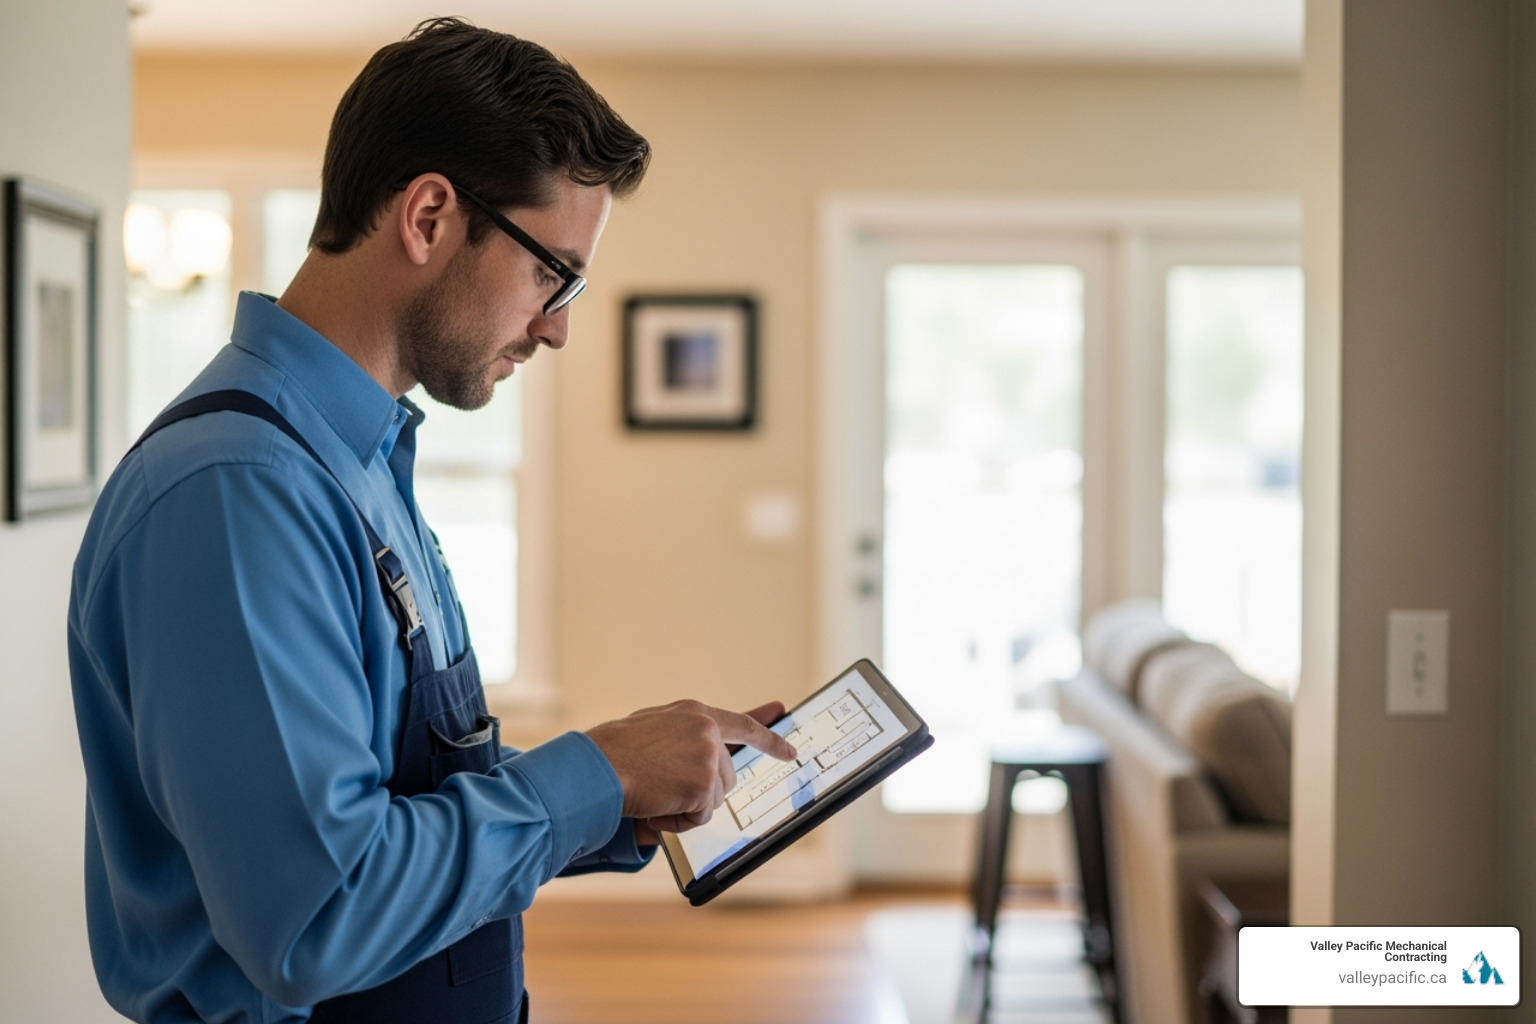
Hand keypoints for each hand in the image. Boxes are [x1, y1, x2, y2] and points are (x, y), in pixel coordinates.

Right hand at [586, 699, 796, 835]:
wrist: (595, 767)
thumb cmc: (613, 751)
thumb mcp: (654, 728)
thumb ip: (684, 734)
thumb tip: (706, 754)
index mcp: (696, 713)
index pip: (745, 725)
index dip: (770, 739)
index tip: (790, 751)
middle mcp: (708, 730)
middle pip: (726, 777)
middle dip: (700, 792)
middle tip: (663, 787)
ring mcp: (708, 756)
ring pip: (714, 799)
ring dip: (686, 807)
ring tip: (654, 793)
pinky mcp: (703, 784)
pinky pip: (699, 818)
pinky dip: (677, 821)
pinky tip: (655, 806)